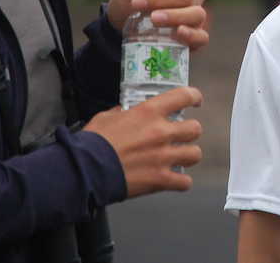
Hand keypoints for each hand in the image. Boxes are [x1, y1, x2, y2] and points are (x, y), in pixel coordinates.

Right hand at [84, 87, 204, 197]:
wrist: (84, 170)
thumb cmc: (92, 144)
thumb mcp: (105, 117)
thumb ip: (120, 113)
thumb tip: (123, 112)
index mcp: (149, 112)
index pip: (184, 96)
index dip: (194, 97)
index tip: (195, 100)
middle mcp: (161, 132)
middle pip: (195, 128)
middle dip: (190, 132)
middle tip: (182, 135)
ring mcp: (163, 157)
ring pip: (195, 154)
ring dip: (188, 155)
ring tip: (180, 157)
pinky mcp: (160, 179)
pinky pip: (185, 182)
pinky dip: (181, 182)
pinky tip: (174, 180)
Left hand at [106, 0, 208, 51]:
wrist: (122, 28)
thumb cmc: (129, 2)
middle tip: (137, 5)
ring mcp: (195, 17)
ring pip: (197, 14)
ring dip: (175, 16)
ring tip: (153, 19)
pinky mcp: (194, 38)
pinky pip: (201, 37)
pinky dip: (192, 35)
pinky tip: (178, 32)